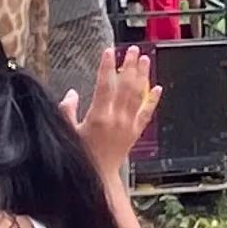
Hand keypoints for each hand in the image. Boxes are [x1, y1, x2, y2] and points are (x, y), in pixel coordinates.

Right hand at [65, 49, 154, 178]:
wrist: (97, 178)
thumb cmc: (80, 156)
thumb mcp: (68, 132)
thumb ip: (68, 111)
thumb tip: (72, 94)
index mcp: (99, 117)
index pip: (105, 85)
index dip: (107, 67)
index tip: (109, 51)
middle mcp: (117, 119)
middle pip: (126, 86)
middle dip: (129, 66)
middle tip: (132, 49)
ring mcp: (128, 125)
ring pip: (138, 95)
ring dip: (142, 76)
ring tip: (144, 59)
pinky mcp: (135, 133)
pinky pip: (147, 114)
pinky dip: (153, 100)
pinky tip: (158, 88)